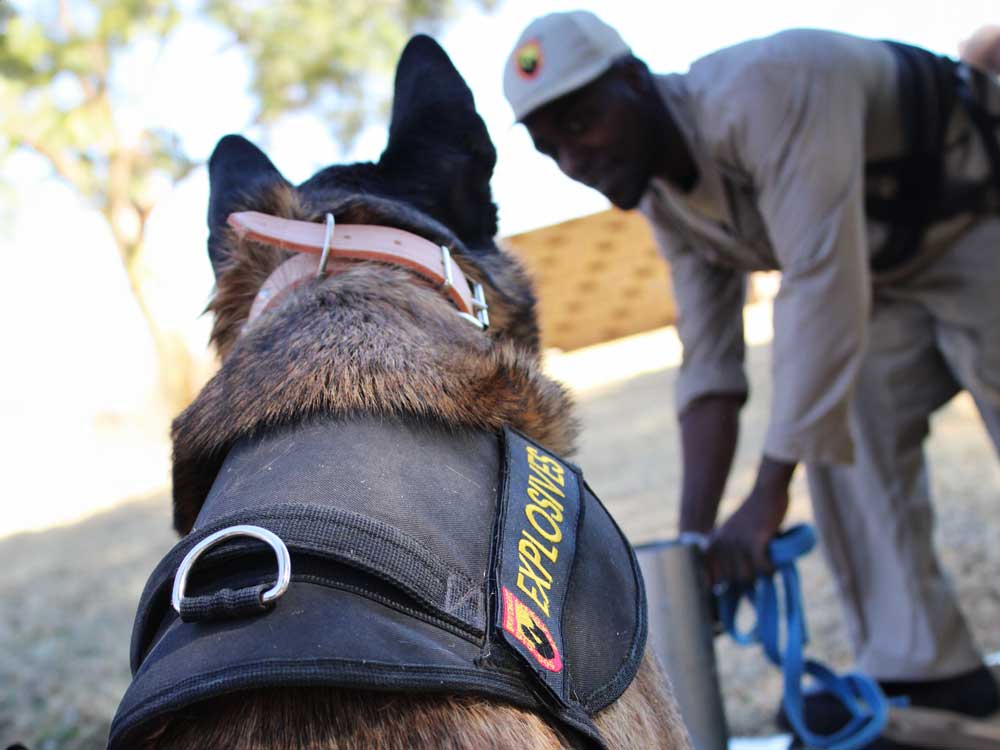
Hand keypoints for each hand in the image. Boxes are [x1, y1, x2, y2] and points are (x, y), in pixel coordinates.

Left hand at [706, 456, 794, 585]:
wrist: (767, 491)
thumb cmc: (756, 515)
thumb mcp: (737, 533)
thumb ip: (733, 555)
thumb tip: (740, 588)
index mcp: (715, 542)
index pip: (710, 575)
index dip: (720, 588)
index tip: (727, 595)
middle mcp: (722, 542)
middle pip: (732, 580)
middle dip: (748, 582)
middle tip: (759, 574)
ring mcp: (737, 541)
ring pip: (746, 576)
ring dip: (760, 576)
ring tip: (768, 567)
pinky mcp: (755, 539)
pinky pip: (762, 567)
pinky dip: (770, 569)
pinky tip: (775, 564)